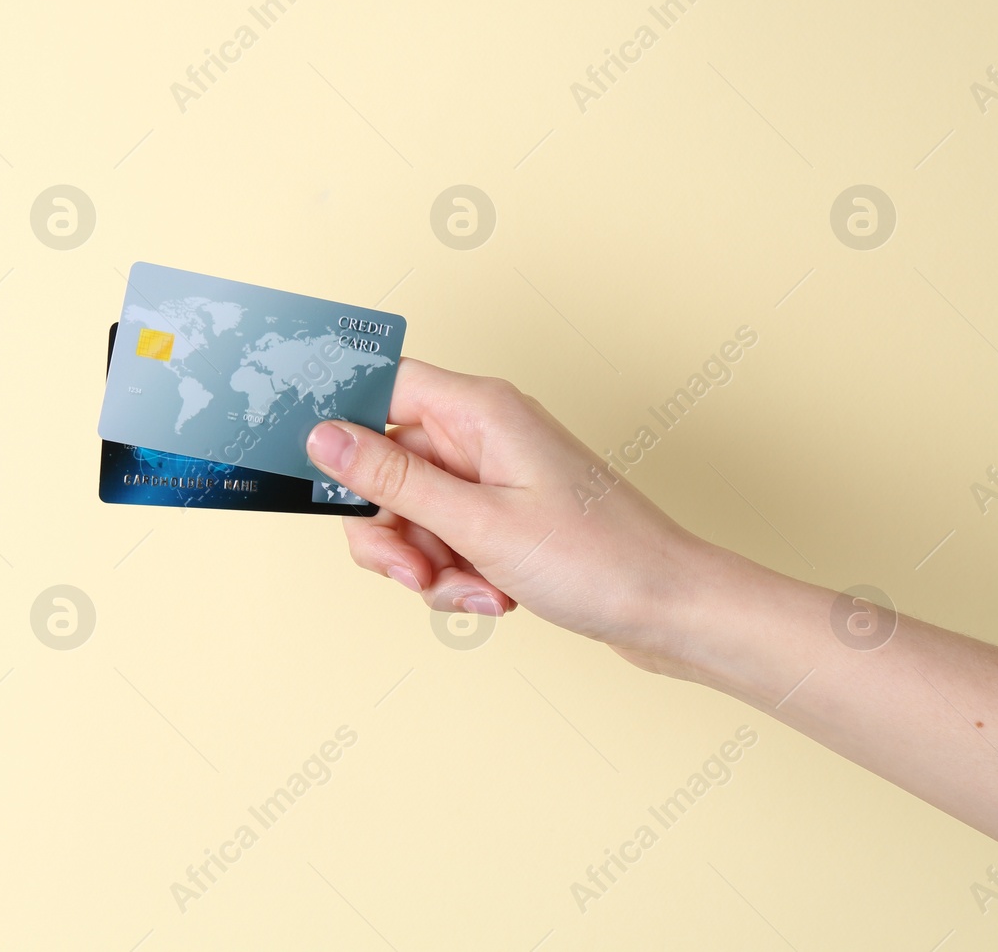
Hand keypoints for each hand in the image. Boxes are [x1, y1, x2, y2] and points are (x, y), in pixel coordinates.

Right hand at [305, 358, 704, 661]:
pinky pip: (445, 540)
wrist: (673, 611)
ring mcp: (493, 477)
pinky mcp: (504, 517)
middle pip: (386, 466)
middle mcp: (483, 434)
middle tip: (414, 573)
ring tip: (473, 593)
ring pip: (411, 513)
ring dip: (426, 566)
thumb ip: (393, 479)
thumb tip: (324, 438)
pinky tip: (494, 599)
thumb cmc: (599, 560)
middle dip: (390, 531)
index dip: (344, 427)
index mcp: (480, 410)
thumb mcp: (477, 524)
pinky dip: (456, 576)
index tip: (326, 477)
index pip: (382, 386)